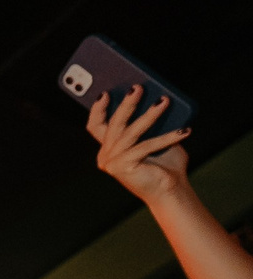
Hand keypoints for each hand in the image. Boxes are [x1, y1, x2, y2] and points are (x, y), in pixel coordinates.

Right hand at [88, 86, 190, 205]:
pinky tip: (184, 131)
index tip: (106, 92)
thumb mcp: (156, 138)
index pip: (95, 126)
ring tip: (164, 101)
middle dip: (126, 104)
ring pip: (129, 132)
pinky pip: (146, 146)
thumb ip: (150, 124)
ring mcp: (111, 163)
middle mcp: (105, 156)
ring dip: (149, 115)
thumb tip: (157, 98)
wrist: (170, 190)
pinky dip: (166, 138)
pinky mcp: (122, 168)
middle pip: (113, 124)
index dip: (98, 109)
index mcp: (108, 149)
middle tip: (138, 88)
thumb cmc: (165, 165)